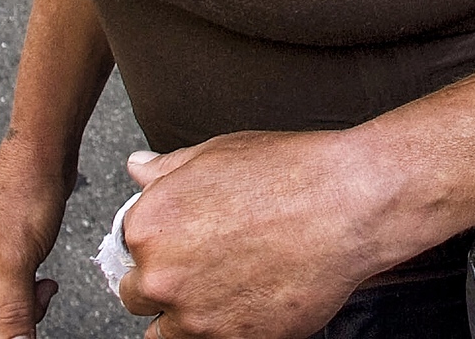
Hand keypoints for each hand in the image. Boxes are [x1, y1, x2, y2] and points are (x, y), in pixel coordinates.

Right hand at [0, 145, 69, 337]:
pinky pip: (5, 290)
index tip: (15, 293)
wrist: (44, 160)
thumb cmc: (22, 196)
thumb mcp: (17, 263)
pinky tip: (37, 270)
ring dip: (21, 299)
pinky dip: (24, 288)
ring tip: (37, 274)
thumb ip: (13, 312)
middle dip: (9, 308)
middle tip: (34, 285)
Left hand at [117, 132, 404, 338]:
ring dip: (189, 316)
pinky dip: (228, 328)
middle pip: (140, 297)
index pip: (126, 252)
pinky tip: (254, 297)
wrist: (349, 203)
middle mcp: (161, 276)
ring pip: (169, 332)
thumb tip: (137, 169)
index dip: (156, 246)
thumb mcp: (218, 153)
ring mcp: (195, 317)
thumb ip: (167, 170)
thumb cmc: (289, 172)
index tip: (183, 242)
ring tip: (230, 286)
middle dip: (168, 283)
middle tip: (211, 263)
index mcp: (148, 226)